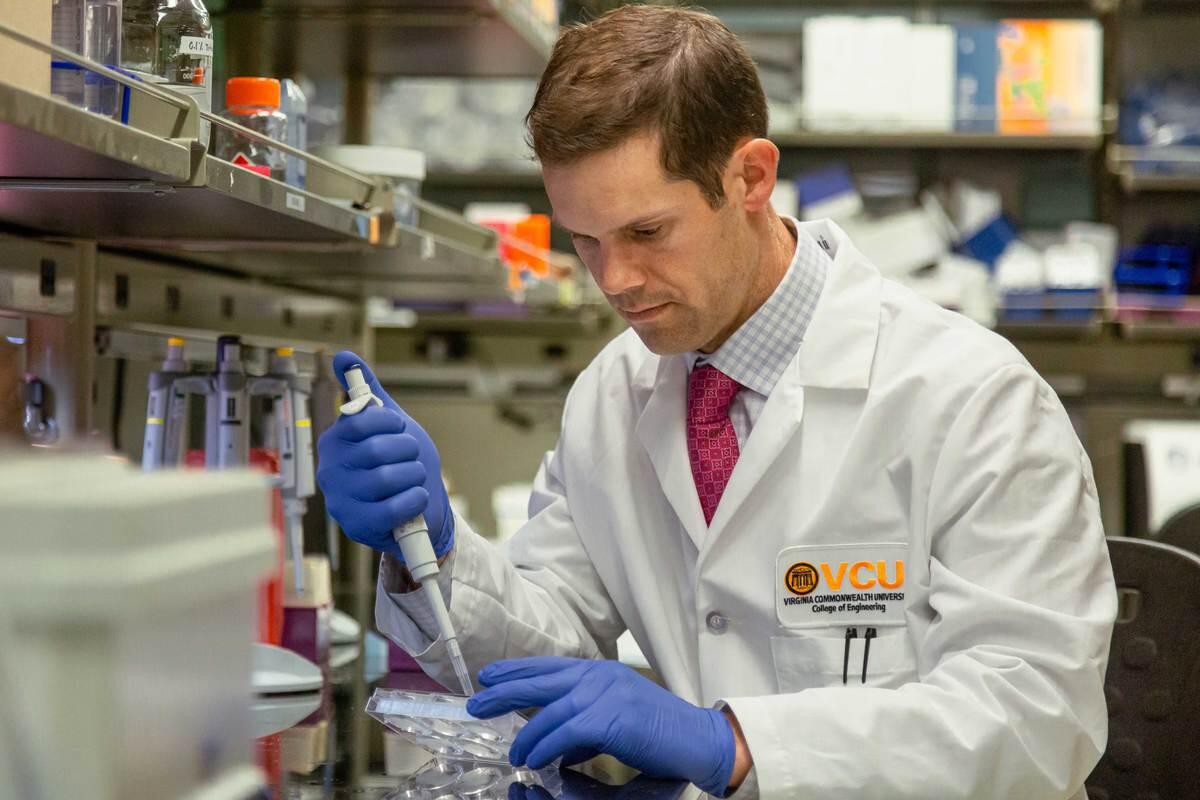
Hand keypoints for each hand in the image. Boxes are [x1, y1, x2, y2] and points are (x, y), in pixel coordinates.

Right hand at [316, 351, 452, 560]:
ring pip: (388, 478)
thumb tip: (343, 355)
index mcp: (335, 441)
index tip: (399, 429)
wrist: (420, 508)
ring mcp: (341, 500)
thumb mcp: (389, 425)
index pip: (362, 419)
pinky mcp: (357, 526)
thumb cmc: (401, 464)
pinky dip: (414, 499)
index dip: (391, 423)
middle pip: (378, 449)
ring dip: (414, 476)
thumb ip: (368, 391)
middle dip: (408, 451)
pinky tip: (415, 497)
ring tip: (413, 480)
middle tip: (412, 458)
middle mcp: (330, 470)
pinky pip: (393, 508)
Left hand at [466, 657, 734, 795]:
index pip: (549, 666)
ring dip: (525, 734)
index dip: (517, 671)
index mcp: (600, 672)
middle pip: (540, 680)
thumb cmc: (659, 733)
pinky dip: (544, 747)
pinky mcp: (610, 717)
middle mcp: (599, 676)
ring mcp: (605, 693)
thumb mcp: (615, 719)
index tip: (489, 676)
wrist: (698, 739)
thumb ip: (584, 724)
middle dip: (505, 691)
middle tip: (476, 701)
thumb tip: (556, 744)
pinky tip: (533, 759)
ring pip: (549, 710)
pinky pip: (563, 733)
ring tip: (512, 752)